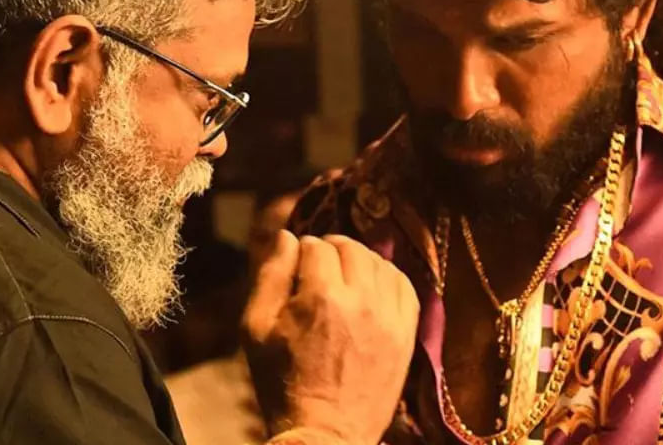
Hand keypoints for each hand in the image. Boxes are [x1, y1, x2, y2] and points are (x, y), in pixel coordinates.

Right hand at [243, 232, 419, 444]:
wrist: (324, 433)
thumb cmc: (281, 382)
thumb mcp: (256, 328)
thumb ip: (270, 275)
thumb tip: (287, 237)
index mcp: (320, 296)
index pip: (316, 245)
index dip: (301, 250)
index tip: (296, 265)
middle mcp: (361, 300)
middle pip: (350, 247)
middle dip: (331, 250)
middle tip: (318, 268)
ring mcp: (389, 318)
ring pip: (379, 262)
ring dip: (359, 261)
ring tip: (344, 277)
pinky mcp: (406, 334)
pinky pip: (404, 286)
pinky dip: (387, 278)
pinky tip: (371, 287)